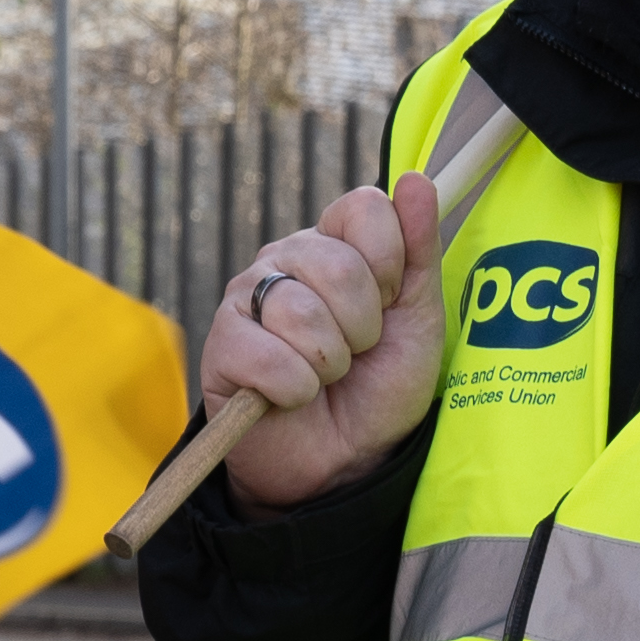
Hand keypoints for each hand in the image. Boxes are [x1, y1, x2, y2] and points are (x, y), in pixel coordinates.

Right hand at [207, 168, 456, 507]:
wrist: (344, 461)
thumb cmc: (380, 388)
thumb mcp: (418, 318)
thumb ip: (419, 249)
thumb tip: (415, 179)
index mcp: (333, 244)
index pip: (362, 207)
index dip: (389, 262)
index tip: (389, 303)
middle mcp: (284, 261)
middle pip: (336, 264)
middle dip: (363, 326)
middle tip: (355, 353)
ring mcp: (246, 299)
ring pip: (301, 312)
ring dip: (330, 363)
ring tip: (324, 378)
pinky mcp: (220, 347)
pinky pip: (266, 356)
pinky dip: (295, 390)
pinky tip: (292, 397)